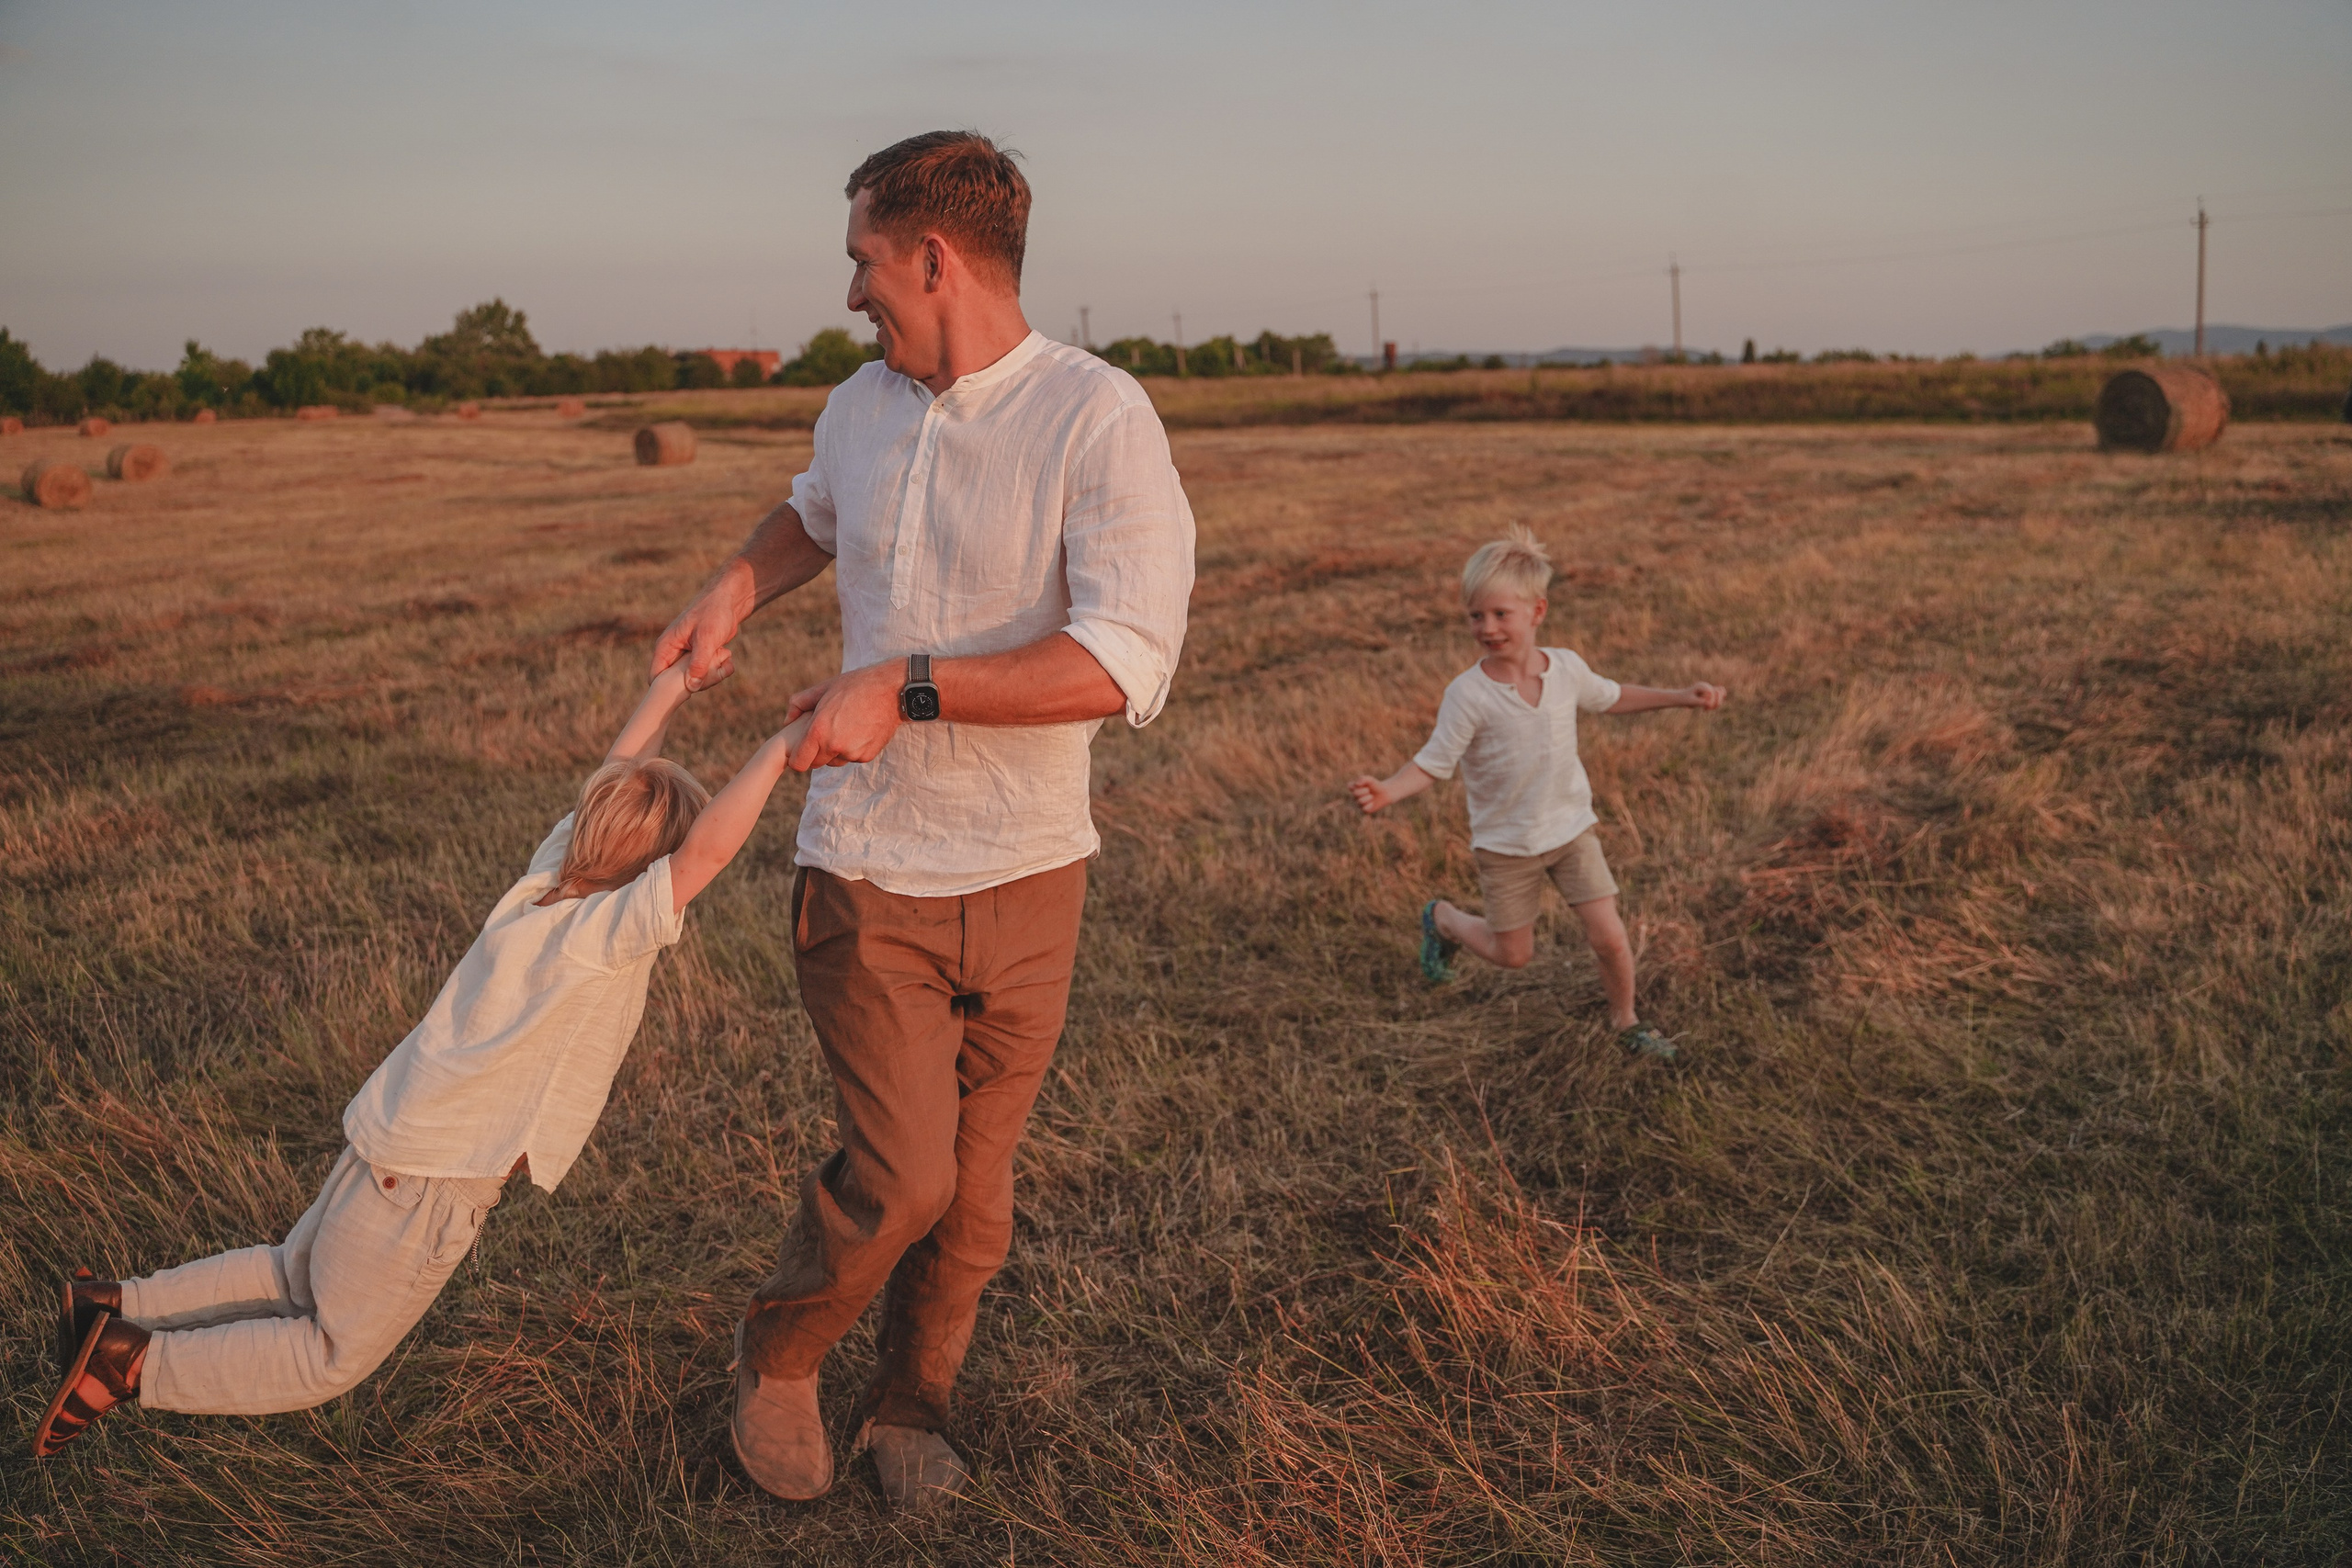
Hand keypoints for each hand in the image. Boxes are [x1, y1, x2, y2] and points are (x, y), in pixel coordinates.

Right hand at [651, 559, 754, 690]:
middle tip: (713, 674)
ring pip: (692, 679)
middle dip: (695, 683)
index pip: (656, 676)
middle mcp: (672, 653)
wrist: (728, 601)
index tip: (687, 692)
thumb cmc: (714, 613)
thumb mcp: (706, 639)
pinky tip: (726, 658)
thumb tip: (691, 687)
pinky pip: (703, 673)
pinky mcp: (698, 656)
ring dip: (708, 677)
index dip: (667, 689)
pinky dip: (716, 671)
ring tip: (721, 661)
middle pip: (676, 682)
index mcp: (665, 646)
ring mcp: (686, 656)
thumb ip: (698, 663)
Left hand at [784, 660, 903, 769]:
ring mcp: (852, 753)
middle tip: (826, 733)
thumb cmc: (855, 686)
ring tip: (845, 728)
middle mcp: (834, 746)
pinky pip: (852, 758)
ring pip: (835, 761)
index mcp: (819, 731)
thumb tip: (787, 721)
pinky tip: (859, 730)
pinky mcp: (866, 756)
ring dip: (835, 750)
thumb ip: (799, 704)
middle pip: (816, 764)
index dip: (799, 758)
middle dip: (817, 752)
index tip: (803, 750)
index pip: (799, 763)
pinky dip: (852, 748)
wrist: (891, 691)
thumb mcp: (823, 688)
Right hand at [1349, 774, 1392, 813]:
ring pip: (1360, 802)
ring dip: (1368, 798)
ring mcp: (1359, 804)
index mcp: (1354, 788)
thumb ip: (1363, 779)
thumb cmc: (1376, 785)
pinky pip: (1364, 809)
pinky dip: (1370, 805)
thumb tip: (1357, 784)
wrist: (1385, 793)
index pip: (1349, 786)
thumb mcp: (1370, 780)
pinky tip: (1372, 803)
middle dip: (1364, 791)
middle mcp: (1355, 796)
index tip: (1364, 784)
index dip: (1357, 785)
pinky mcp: (1364, 810)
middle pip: (1355, 794)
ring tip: (1372, 796)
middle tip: (1369, 790)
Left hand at [1688, 682, 1725, 710]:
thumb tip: (1710, 703)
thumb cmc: (1685, 699)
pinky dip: (1715, 705)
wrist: (1682, 698)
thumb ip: (1701, 702)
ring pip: (1721, 695)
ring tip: (1707, 709)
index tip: (1703, 707)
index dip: (1710, 701)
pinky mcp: (1711, 695)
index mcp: (1701, 685)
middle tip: (1707, 708)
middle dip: (1716, 702)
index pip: (1712, 692)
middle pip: (1719, 692)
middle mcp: (1707, 686)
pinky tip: (1706, 708)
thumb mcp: (1691, 701)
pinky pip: (1719, 698)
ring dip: (1716, 704)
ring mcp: (1709, 690)